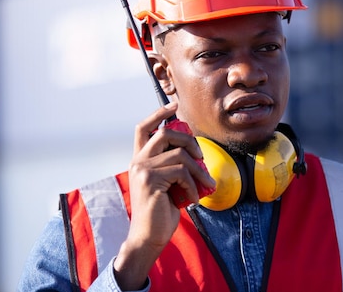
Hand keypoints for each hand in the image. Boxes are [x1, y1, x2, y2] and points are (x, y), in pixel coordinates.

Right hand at [113, 102, 215, 289]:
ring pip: (179, 155)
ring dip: (198, 170)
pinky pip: (182, 173)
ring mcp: (142, 170)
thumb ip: (172, 166)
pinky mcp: (150, 180)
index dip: (158, 114)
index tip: (174, 105)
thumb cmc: (161, 211)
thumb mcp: (167, 183)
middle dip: (189, 141)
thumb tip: (195, 152)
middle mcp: (138, 161)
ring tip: (205, 183)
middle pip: (165, 134)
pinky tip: (195, 197)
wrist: (149, 236)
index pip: (144, 128)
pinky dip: (194, 185)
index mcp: (139, 160)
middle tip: (201, 156)